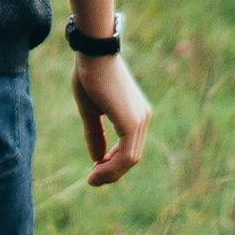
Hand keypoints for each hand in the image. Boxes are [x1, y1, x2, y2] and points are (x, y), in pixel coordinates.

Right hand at [72, 53, 152, 186]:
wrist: (94, 54)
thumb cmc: (91, 75)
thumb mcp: (91, 109)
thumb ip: (95, 133)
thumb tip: (97, 158)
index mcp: (135, 114)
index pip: (129, 148)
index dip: (113, 164)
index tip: (95, 171)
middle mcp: (143, 118)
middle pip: (131, 157)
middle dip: (112, 172)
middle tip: (93, 180)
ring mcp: (140, 120)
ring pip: (130, 159)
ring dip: (111, 173)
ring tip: (93, 179)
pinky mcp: (132, 123)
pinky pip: (126, 155)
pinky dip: (112, 167)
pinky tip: (96, 171)